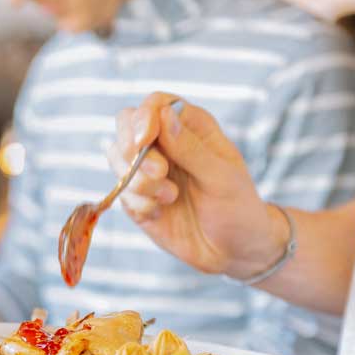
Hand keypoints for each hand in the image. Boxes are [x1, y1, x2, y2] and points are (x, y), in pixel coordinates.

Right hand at [107, 93, 289, 278]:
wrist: (233, 250)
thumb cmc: (237, 207)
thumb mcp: (221, 177)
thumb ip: (190, 147)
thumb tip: (164, 113)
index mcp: (191, 128)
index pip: (155, 104)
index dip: (143, 117)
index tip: (144, 140)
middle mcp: (165, 144)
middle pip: (125, 124)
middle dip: (131, 148)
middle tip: (159, 172)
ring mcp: (148, 171)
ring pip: (116, 157)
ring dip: (138, 180)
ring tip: (170, 197)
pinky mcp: (137, 198)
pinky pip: (121, 192)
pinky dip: (139, 203)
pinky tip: (161, 213)